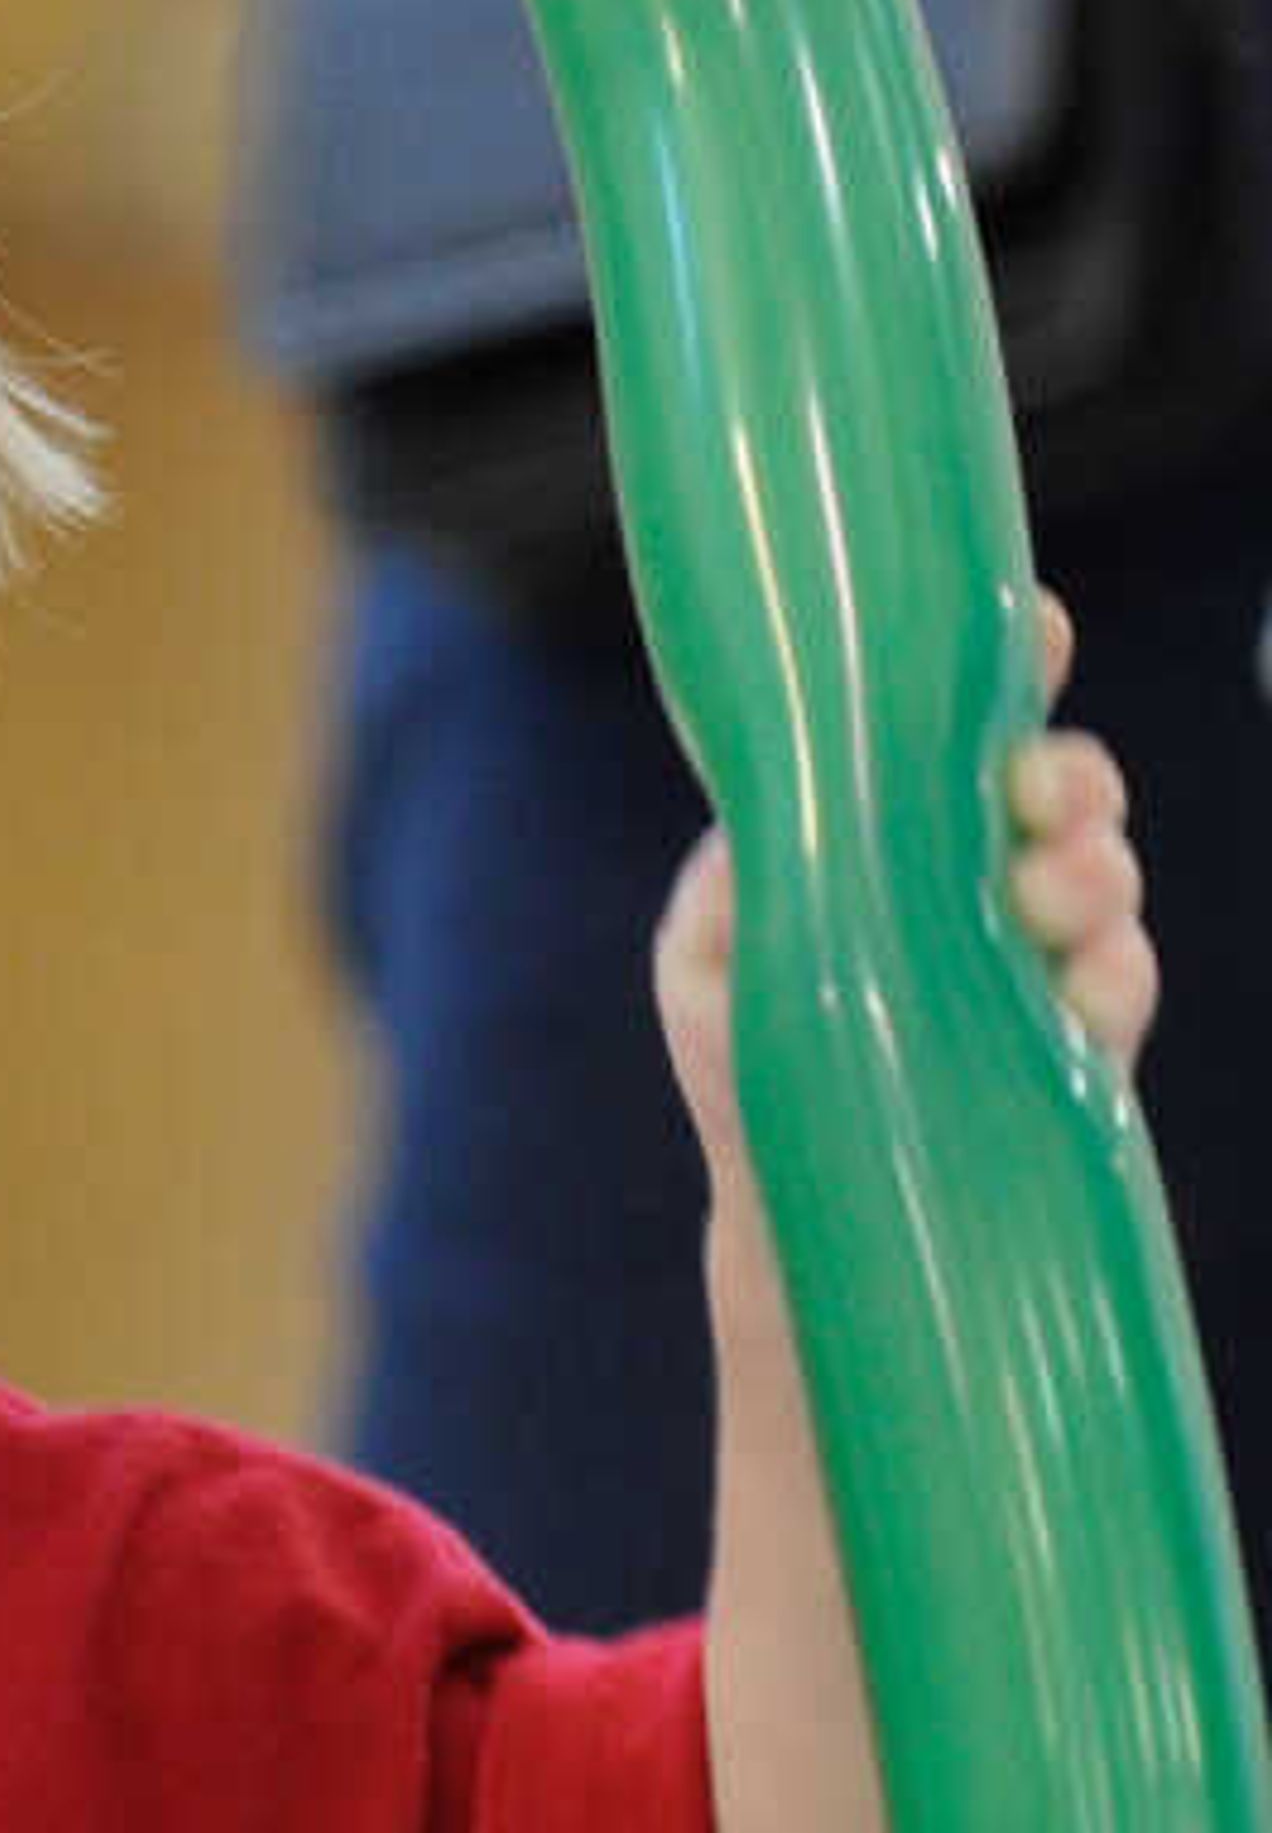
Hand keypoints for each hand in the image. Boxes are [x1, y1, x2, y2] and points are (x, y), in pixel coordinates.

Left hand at [655, 608, 1156, 1204]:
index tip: (1039, 627)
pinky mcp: (1079, 1041)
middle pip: (1064, 780)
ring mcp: (1043, 951)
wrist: (797, 1206)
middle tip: (1031, 795)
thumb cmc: (748, 1060)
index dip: (1016, 662)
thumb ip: (725, 892)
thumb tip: (752, 835)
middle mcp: (987, 871)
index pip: (971, 722)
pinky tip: (1078, 983)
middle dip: (1070, 772)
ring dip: (1093, 866)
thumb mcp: (707, 966)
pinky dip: (1113, 973)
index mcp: (902, 824)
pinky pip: (1125, 984)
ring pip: (1106, 871)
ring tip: (1040, 895)